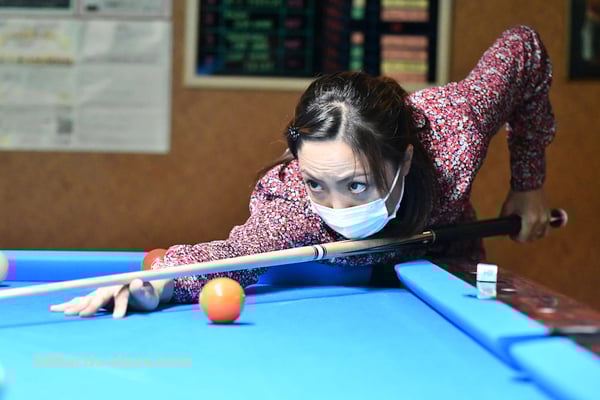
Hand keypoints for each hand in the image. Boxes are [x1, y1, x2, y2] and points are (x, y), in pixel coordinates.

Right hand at [50, 279, 172, 318]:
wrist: (143, 291)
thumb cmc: (147, 295)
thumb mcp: (148, 295)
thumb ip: (142, 290)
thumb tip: (137, 281)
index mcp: (124, 286)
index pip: (121, 296)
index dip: (119, 306)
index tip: (118, 317)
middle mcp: (110, 288)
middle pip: (100, 297)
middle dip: (91, 306)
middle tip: (81, 315)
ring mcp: (102, 292)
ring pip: (87, 298)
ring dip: (75, 305)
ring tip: (63, 311)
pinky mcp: (97, 298)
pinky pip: (82, 300)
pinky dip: (70, 304)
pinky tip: (56, 308)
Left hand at [500, 187, 549, 241]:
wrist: (529, 182)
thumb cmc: (517, 194)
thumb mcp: (507, 208)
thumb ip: (504, 220)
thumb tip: (502, 230)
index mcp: (530, 220)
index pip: (524, 238)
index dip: (515, 238)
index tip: (511, 235)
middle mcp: (540, 220)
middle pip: (532, 238)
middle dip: (523, 237)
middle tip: (516, 232)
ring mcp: (546, 218)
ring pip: (541, 235)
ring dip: (533, 235)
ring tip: (524, 230)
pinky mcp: (549, 214)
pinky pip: (546, 228)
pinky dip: (539, 230)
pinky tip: (532, 226)